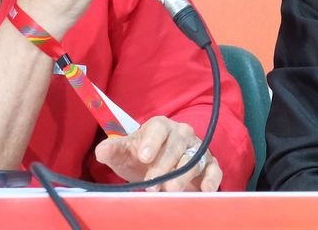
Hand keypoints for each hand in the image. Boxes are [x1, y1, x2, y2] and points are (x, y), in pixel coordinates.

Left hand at [95, 116, 223, 191]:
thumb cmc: (140, 158)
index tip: (143, 156)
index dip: (151, 141)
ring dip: (184, 175)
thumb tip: (102, 151)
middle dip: (164, 166)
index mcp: (160, 127)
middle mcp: (182, 134)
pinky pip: (214, 170)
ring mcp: (197, 149)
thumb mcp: (124, 154)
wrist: (158, 168)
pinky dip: (212, 179)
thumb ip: (113, 150)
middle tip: (152, 184)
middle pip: (176, 146)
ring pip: (194, 159)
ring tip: (171, 190)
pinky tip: (205, 190)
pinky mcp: (209, 165)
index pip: (158, 128)